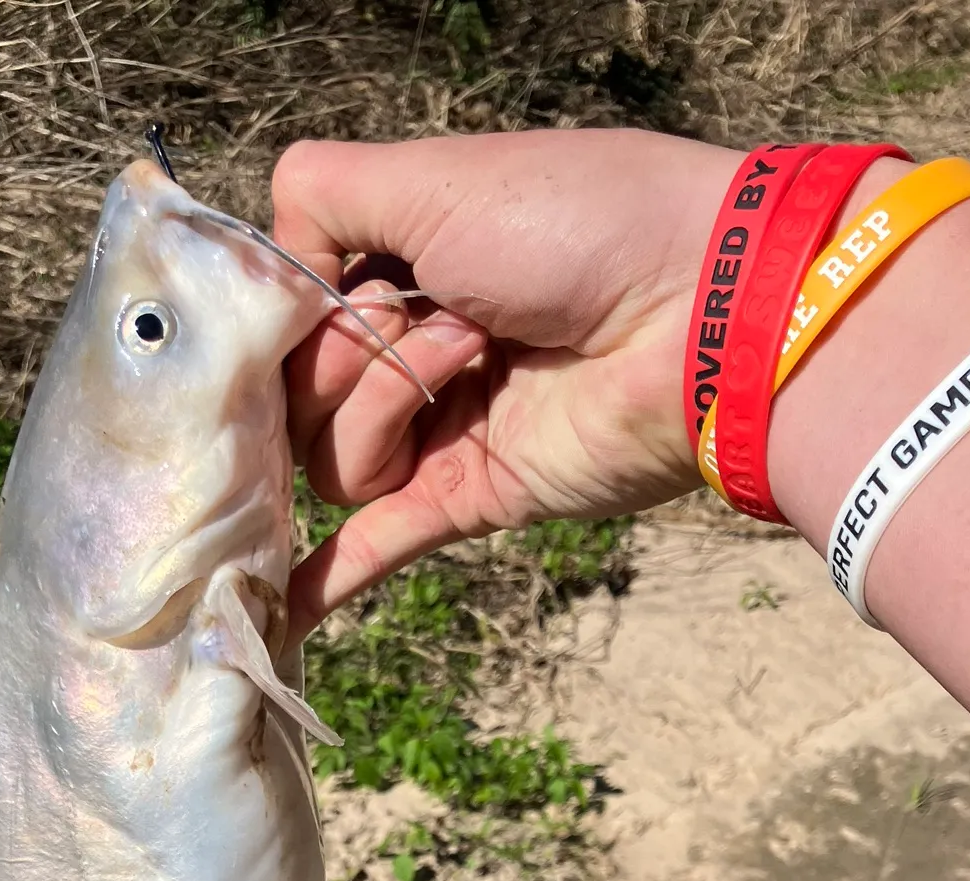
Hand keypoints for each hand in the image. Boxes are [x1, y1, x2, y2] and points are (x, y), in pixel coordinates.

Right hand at [271, 128, 740, 639]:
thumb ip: (324, 197)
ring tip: (470, 358)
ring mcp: (437, 431)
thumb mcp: (434, 177)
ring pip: (332, 459)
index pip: (287, 317)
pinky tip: (277, 613)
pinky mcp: (467, 499)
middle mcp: (408, 354)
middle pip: (299, 396)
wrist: (698, 313)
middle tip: (425, 312)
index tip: (323, 290)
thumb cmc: (574, 227)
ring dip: (385, 403)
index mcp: (399, 269)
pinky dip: (325, 580)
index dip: (290, 312)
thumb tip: (271, 274)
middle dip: (348, 350)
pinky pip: (376, 545)